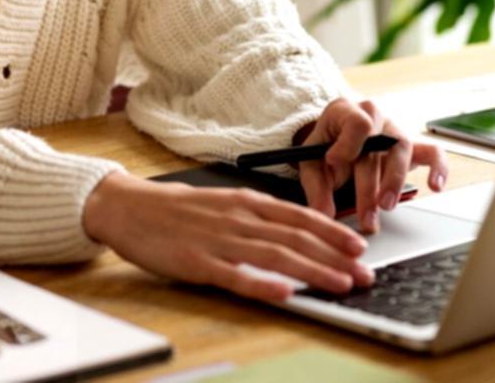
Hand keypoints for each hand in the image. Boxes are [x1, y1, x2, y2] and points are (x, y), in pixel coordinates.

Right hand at [81, 171, 374, 301]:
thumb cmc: (178, 209)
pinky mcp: (198, 262)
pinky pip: (235, 275)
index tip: (359, 246)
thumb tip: (295, 232)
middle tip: (365, 274)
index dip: (333, 232)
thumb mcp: (224, 203)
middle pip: (296, 238)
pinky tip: (284, 293)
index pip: (299, 216)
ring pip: (275, 255)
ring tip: (341, 284)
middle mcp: (239, 218)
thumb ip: (257, 216)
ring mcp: (219, 240)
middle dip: (335, 257)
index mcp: (246, 201)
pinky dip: (262, 284)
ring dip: (313, 270)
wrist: (129, 207)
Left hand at [296, 98, 447, 233]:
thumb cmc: (324, 149)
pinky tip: (435, 187)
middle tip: (365, 212)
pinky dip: (438, 168)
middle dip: (370, 183)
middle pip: (379, 144)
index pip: (357, 122)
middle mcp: (373, 117)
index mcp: (345, 112)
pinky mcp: (411, 147)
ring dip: (395, 180)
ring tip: (386, 206)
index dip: (348, 144)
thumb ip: (316, 188)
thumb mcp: (311, 164)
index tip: (334, 163)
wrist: (335, 143)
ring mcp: (394, 131)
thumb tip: (324, 215)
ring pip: (402, 149)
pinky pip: (433, 152)